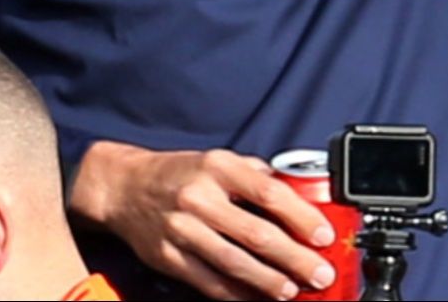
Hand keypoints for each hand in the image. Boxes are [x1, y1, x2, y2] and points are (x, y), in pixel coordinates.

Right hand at [71, 141, 337, 299]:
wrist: (124, 187)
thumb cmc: (179, 174)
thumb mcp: (218, 160)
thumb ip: (255, 176)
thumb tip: (298, 195)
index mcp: (218, 168)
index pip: (270, 194)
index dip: (302, 218)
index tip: (323, 236)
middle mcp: (200, 198)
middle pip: (257, 234)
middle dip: (295, 259)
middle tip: (319, 274)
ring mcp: (182, 230)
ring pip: (234, 263)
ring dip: (269, 282)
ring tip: (292, 291)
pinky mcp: (168, 257)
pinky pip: (209, 281)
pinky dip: (236, 294)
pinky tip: (257, 298)